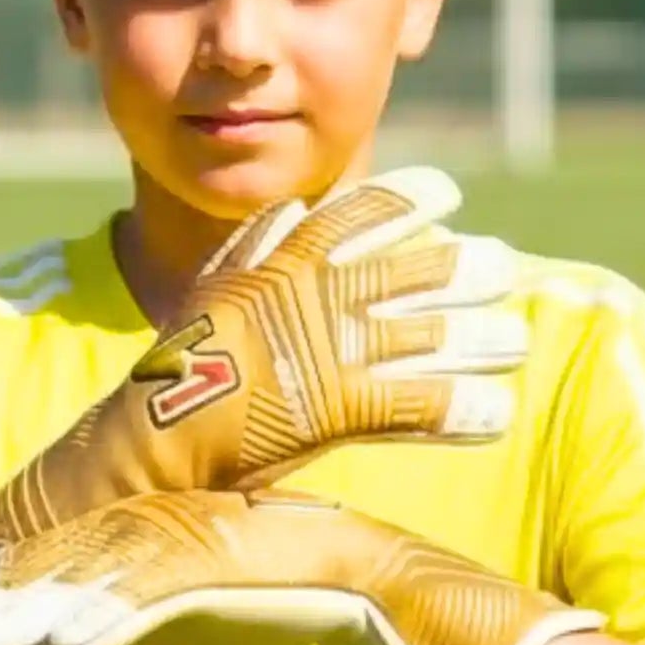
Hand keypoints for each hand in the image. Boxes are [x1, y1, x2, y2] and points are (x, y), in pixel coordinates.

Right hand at [0, 167, 525, 562]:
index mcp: (272, 269)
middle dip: (458, 270)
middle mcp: (301, 302)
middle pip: (401, 273)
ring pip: (418, 336)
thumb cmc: (166, 384)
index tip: (449, 193)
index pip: (349, 214)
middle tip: (502, 266)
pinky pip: (412, 406)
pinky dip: (458, 409)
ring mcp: (317, 356)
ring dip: (473, 338)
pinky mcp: (328, 413)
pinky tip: (495, 415)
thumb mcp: (206, 299)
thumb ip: (249, 254)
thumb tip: (285, 213)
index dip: (404, 200)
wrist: (129, 452)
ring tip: (515, 340)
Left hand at [0, 490, 604, 644]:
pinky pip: (170, 588)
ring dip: (38, 611)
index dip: (38, 575)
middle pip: (93, 548)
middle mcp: (214, 517)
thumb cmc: (375, 619)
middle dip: (15, 591)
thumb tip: (189, 627)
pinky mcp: (259, 562)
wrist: (453, 615)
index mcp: (213, 522)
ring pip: (114, 567)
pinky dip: (110, 616)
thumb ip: (228, 598)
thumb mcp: (281, 600)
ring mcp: (235, 535)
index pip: (107, 544)